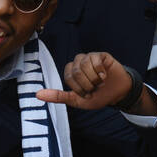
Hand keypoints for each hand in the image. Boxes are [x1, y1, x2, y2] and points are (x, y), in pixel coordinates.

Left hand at [37, 52, 156, 115]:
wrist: (118, 93)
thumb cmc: (98, 96)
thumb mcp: (77, 101)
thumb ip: (59, 96)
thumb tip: (38, 95)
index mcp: (71, 72)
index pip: (68, 76)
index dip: (79, 88)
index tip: (87, 95)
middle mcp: (79, 63)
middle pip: (76, 71)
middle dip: (87, 85)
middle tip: (95, 89)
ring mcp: (90, 58)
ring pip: (85, 64)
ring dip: (94, 78)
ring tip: (101, 82)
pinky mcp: (101, 55)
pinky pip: (96, 60)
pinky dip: (101, 71)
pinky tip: (105, 75)